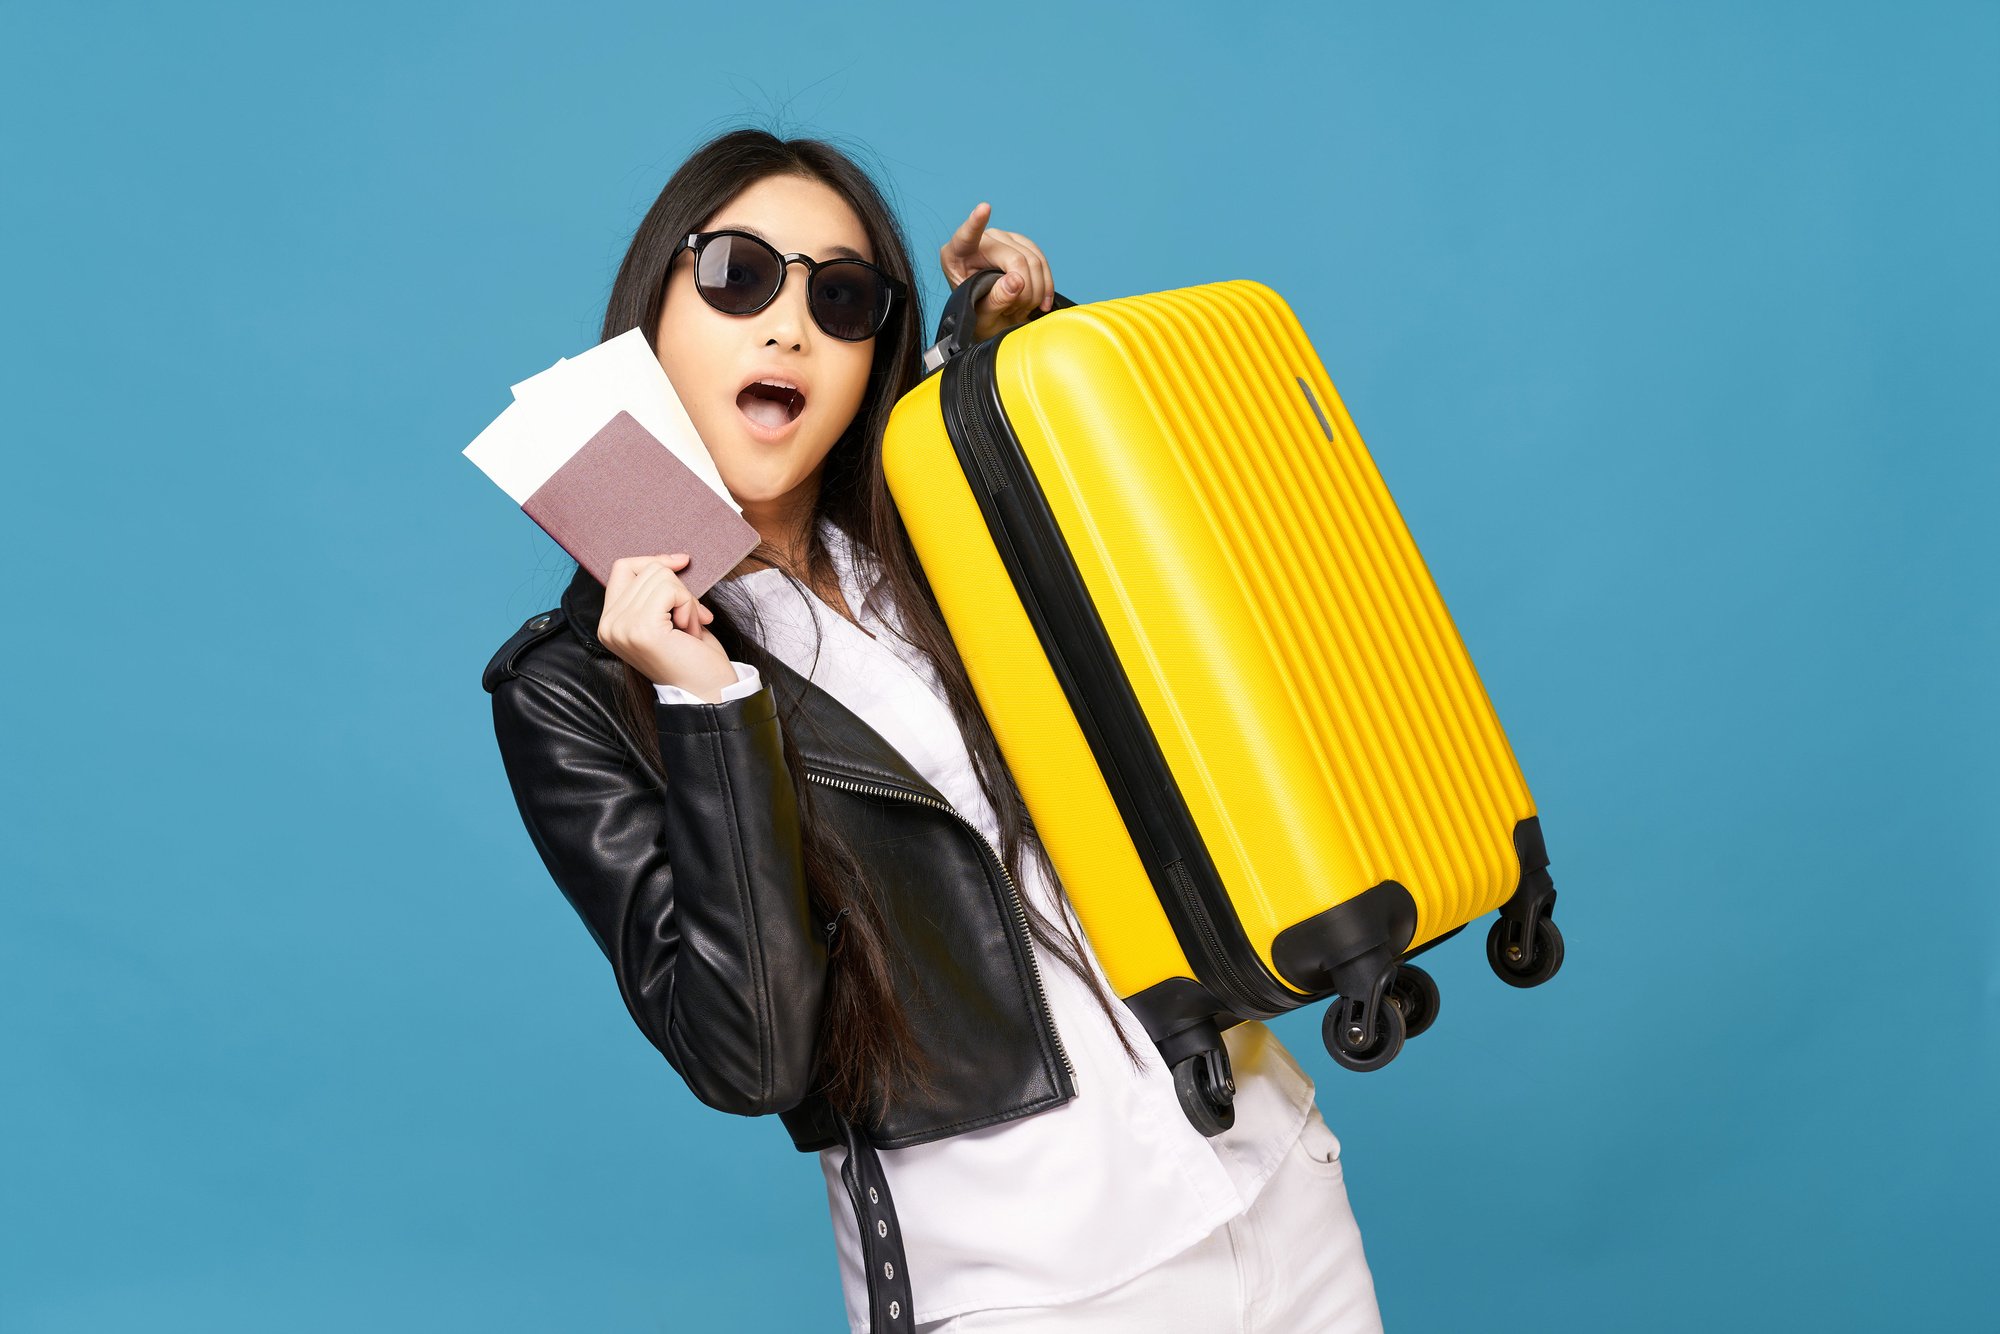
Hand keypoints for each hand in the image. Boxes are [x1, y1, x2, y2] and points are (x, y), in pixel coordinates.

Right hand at [596, 553, 735, 699]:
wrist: (707, 692)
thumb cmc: (693, 657)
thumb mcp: (668, 616)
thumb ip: (657, 591)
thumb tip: (673, 561)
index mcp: (610, 622)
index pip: (623, 568)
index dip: (654, 560)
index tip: (681, 563)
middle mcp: (609, 625)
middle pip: (648, 570)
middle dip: (679, 591)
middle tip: (687, 622)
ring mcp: (622, 627)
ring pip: (662, 577)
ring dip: (686, 601)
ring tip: (687, 629)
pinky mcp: (641, 628)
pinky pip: (670, 590)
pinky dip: (688, 606)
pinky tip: (689, 631)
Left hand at [941, 201, 1054, 344]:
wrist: (991, 319)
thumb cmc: (978, 315)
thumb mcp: (981, 315)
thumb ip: (996, 299)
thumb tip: (1017, 280)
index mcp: (957, 254)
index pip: (967, 236)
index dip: (976, 222)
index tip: (984, 208)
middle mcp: (980, 240)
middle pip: (1015, 258)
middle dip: (1024, 289)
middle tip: (1017, 310)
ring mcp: (1002, 239)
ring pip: (1033, 258)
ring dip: (1036, 289)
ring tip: (1023, 307)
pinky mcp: (1021, 243)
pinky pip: (1041, 260)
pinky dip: (1046, 284)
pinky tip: (1042, 300)